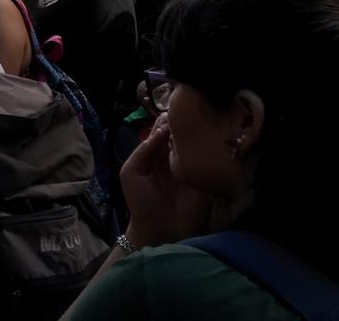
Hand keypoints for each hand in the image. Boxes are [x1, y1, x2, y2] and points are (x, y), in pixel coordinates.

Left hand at [121, 114, 212, 247]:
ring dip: (195, 134)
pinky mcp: (204, 177)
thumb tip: (161, 131)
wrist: (158, 230)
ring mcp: (190, 166)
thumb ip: (143, 151)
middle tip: (188, 113)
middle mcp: (174, 156)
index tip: (173, 109)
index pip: (162, 129)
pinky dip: (206, 150)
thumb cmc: (140, 201)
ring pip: (195, 143)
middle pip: (180, 133)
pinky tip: (206, 142)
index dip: (166, 119)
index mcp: (155, 152)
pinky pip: (206, 160)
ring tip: (197, 124)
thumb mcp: (131, 173)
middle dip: (183, 123)